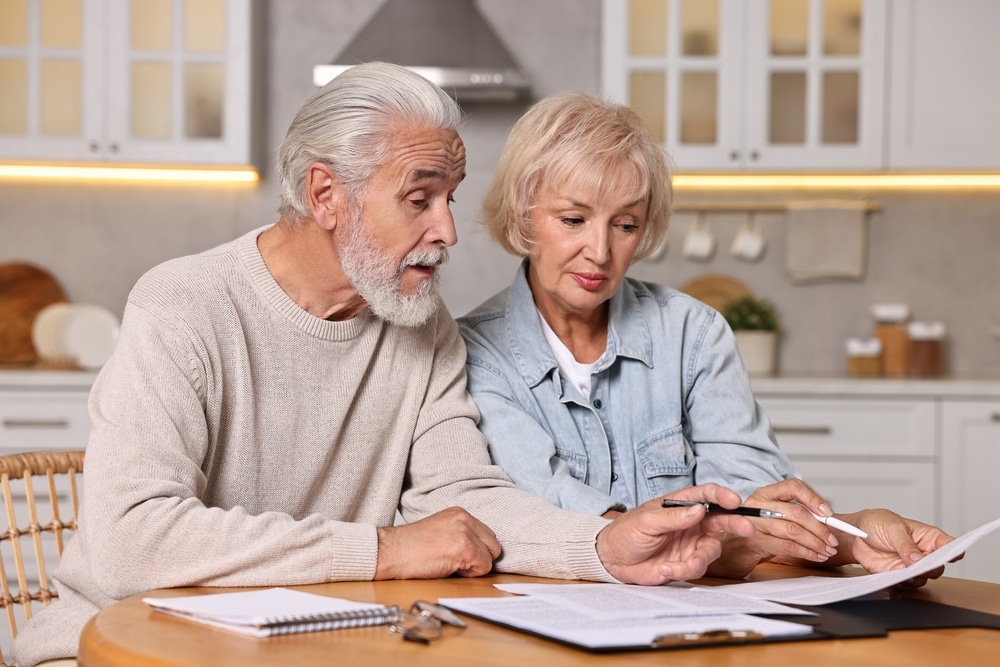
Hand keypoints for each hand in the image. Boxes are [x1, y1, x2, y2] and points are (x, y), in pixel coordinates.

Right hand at [375, 506, 500, 579]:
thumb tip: (481, 552)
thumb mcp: (441, 531)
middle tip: (455, 562)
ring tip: (450, 564)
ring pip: (491, 557)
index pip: (487, 535)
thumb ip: (462, 535)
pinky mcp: (464, 547)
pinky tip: (449, 568)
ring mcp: (465, 532)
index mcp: (459, 513)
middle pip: (493, 545)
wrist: (391, 552)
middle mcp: (465, 519)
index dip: (476, 551)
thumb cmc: (410, 548)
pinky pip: (483, 567)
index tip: (459, 556)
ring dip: (474, 566)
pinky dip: (470, 574)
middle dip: (479, 558)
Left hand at [596, 484, 753, 584]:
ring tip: (675, 565)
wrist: (613, 559)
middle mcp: (690, 523)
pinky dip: (682, 571)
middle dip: (735, 523)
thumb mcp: (646, 521)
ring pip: (711, 550)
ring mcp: (690, 543)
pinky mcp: (686, 563)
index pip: (706, 495)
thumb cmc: (626, 532)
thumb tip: (699, 509)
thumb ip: (673, 516)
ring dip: (697, 560)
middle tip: (746, 528)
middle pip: (720, 520)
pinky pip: (697, 568)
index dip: (722, 496)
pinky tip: (665, 569)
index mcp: (680, 505)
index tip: (734, 501)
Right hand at [708, 479, 840, 577]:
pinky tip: (815, 556)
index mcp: (765, 494)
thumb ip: (792, 513)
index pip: (793, 487)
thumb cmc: (754, 533)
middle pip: (796, 512)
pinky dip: (806, 552)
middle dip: (820, 528)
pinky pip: (786, 546)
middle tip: (832, 539)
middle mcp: (758, 504)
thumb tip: (824, 519)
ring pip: (793, 530)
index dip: (814, 499)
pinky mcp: (754, 541)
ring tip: (826, 550)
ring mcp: (754, 523)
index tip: (828, 513)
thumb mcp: (772, 516)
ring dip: (815, 542)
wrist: (731, 550)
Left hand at [839, 508, 956, 586]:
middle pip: (937, 568)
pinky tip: (892, 579)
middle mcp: (923, 554)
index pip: (949, 546)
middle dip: (930, 569)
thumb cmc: (878, 523)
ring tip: (902, 572)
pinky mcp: (897, 576)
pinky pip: (903, 585)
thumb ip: (906, 544)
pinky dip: (898, 584)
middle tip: (919, 566)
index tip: (953, 555)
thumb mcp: (893, 528)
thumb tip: (918, 560)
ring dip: (913, 578)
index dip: (954, 551)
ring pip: (922, 579)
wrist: (855, 534)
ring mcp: (911, 567)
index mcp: (928, 537)